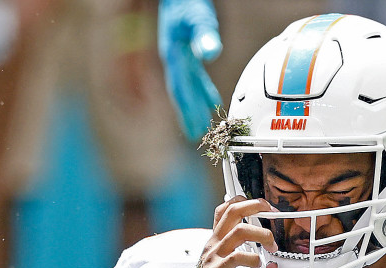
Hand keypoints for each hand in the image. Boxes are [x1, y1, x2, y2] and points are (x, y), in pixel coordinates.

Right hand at [157, 0, 221, 140]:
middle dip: (188, 113)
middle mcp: (174, 59)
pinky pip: (193, 76)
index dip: (188, 109)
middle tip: (196, 136)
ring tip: (201, 125)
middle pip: (181, 92)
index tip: (194, 129)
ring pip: (187, 86)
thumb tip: (210, 53)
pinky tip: (211, 100)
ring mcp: (178, 55)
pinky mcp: (185, 51)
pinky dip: (201, 90)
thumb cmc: (186, 2)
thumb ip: (204, 34)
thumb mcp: (197, 17)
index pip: (181, 88)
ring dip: (194, 105)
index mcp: (174, 55)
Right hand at [188, 196, 277, 267]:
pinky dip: (253, 258)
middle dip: (255, 205)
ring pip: (239, 230)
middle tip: (272, 212)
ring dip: (262, 234)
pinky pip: (237, 256)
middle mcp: (215, 246)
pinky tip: (259, 266)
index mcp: (219, 244)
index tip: (265, 210)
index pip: (227, 211)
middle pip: (232, 211)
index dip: (247, 204)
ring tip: (272, 245)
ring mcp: (215, 256)